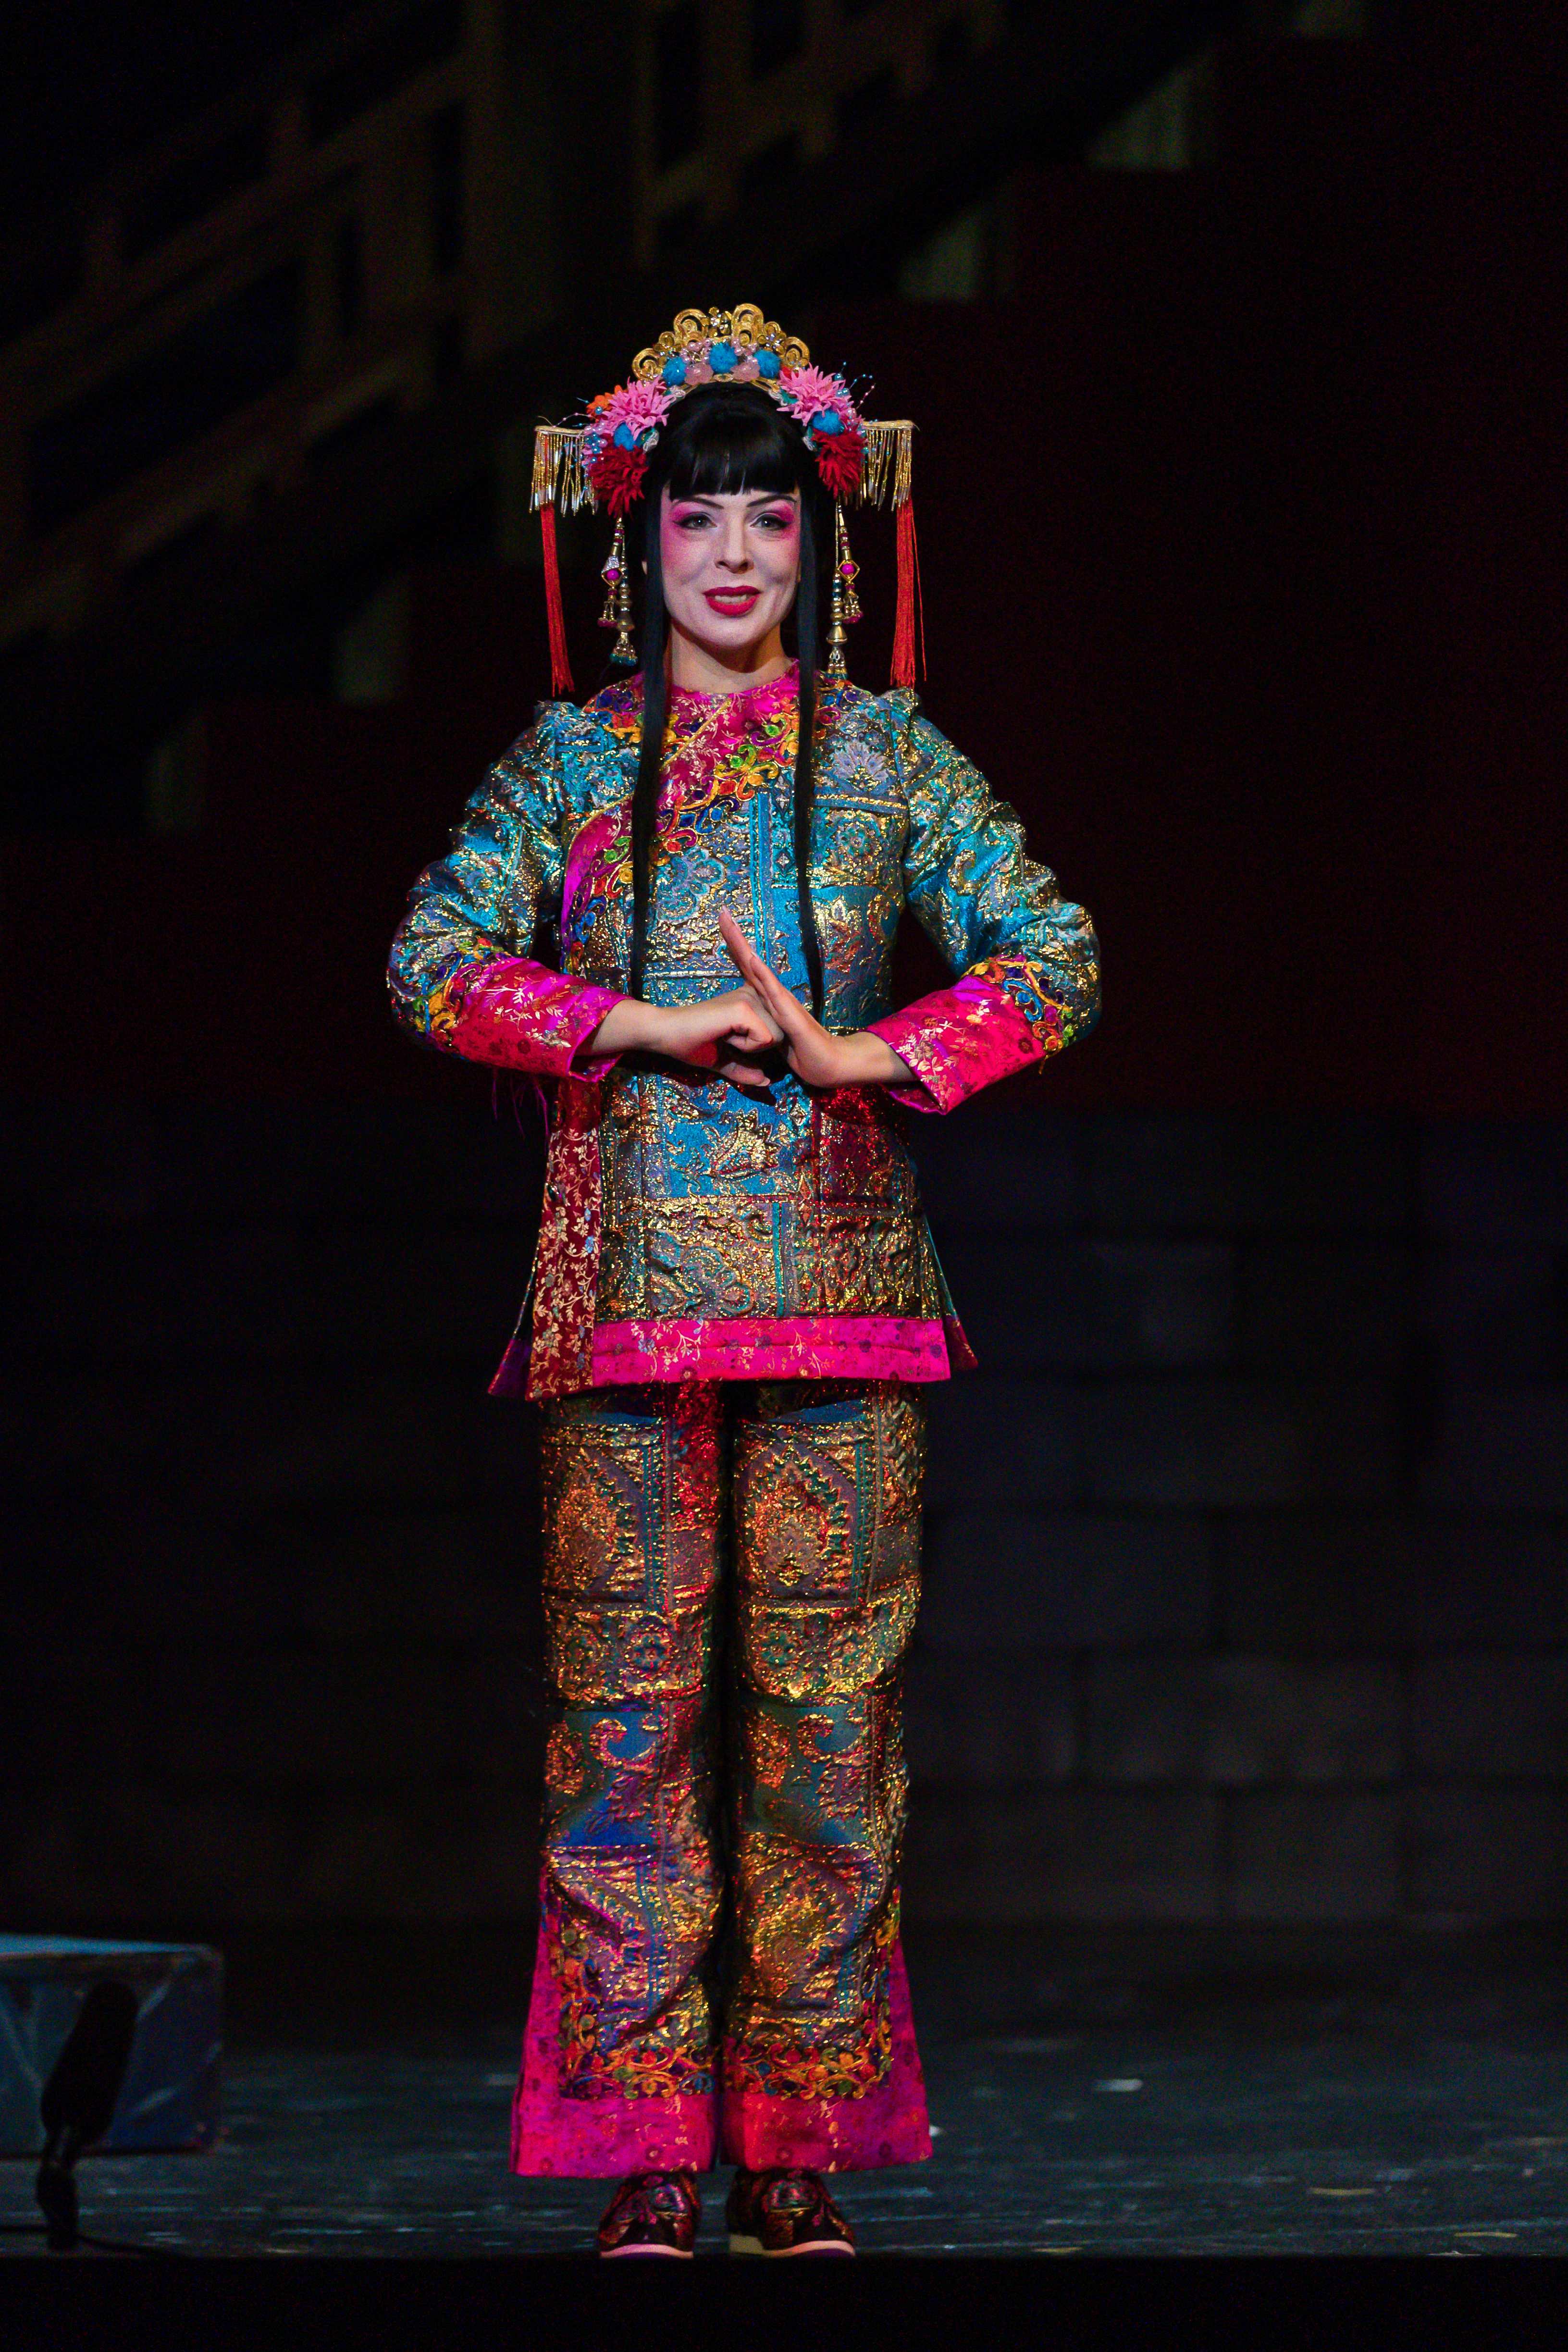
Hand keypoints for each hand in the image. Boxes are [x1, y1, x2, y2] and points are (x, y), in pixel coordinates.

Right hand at [589, 987, 783, 1089]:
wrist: (667, 1035)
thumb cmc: (692, 1044)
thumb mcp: (724, 1060)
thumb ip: (746, 1069)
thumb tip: (766, 1080)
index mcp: (752, 1001)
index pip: (778, 1033)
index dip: (756, 1048)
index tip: (728, 1038)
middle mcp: (754, 994)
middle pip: (781, 1035)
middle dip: (756, 1048)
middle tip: (726, 1038)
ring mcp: (749, 998)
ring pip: (775, 1037)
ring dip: (750, 1047)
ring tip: (725, 1035)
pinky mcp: (743, 1008)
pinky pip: (764, 1039)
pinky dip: (745, 1047)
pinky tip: (724, 1035)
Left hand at [716, 907, 913, 1088]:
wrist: (828, 1065)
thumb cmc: (804, 1053)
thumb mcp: (772, 1039)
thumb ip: (760, 1028)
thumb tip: (746, 1026)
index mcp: (768, 999)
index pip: (747, 969)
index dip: (734, 948)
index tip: (722, 925)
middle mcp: (775, 994)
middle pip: (750, 961)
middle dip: (735, 937)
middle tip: (722, 911)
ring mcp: (782, 1001)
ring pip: (759, 970)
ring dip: (744, 948)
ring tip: (731, 926)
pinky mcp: (790, 1014)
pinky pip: (773, 991)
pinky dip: (761, 973)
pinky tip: (752, 959)